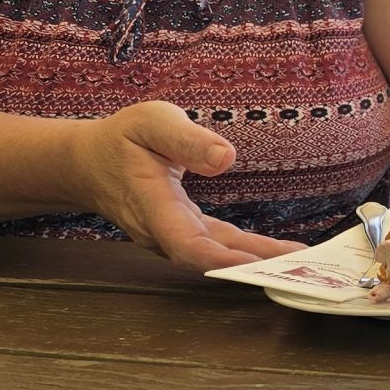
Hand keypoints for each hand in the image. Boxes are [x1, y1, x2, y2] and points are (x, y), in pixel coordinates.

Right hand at [71, 101, 304, 273]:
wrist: (86, 164)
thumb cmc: (120, 139)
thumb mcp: (150, 122)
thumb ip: (186, 139)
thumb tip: (226, 158)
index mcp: (152, 204)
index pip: (187, 242)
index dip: (222, 258)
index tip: (258, 264)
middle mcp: (161, 230)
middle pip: (209, 257)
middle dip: (253, 265)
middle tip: (300, 267)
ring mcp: (170, 236)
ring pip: (216, 254)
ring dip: (256, 261)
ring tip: (302, 262)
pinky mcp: (181, 233)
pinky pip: (217, 246)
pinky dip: (247, 252)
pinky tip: (278, 254)